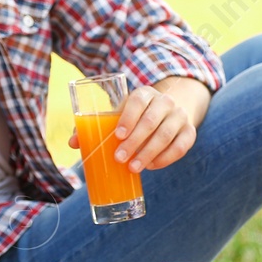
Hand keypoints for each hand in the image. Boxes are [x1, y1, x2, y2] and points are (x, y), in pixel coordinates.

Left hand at [66, 81, 197, 171]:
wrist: (168, 112)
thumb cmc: (134, 116)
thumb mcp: (118, 114)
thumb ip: (95, 126)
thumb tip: (72, 143)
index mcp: (145, 93)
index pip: (137, 101)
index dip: (128, 118)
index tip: (117, 135)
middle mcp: (165, 102)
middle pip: (151, 120)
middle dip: (135, 141)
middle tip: (119, 158)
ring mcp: (179, 116)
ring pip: (166, 135)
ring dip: (149, 153)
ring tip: (133, 168)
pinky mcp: (189, 132)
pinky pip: (181, 146)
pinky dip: (166, 158)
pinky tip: (151, 166)